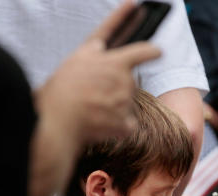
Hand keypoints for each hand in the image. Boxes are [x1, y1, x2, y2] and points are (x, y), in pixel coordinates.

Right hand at [35, 2, 161, 144]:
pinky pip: (128, 126)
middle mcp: (125, 81)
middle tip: (93, 94)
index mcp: (115, 62)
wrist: (58, 118)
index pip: (142, 52)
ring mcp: (127, 103)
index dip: (152, 52)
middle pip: (129, 85)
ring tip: (93, 109)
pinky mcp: (126, 123)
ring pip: (127, 105)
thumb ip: (94, 52)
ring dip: (114, 108)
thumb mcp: (76, 59)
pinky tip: (100, 124)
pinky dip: (117, 128)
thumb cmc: (63, 88)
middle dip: (116, 89)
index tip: (159, 52)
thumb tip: (100, 46)